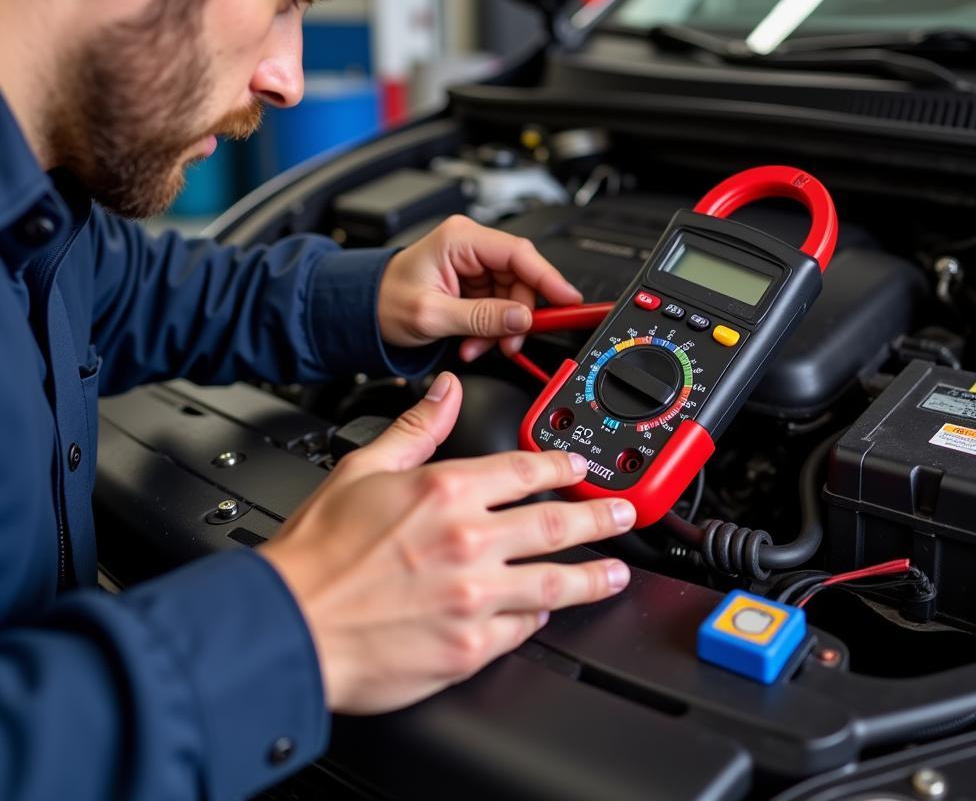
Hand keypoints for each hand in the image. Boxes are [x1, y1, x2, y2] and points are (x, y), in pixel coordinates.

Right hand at [259, 372, 634, 713]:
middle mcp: (469, 542)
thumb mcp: (362, 470)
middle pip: (556, 526)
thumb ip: (416, 429)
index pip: (524, 470)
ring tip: (616, 572)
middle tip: (623, 515)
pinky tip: (546, 613)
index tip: (577, 470)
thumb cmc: (317, 554)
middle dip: (600, 519)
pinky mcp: (470, 647)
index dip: (559, 467)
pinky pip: (522, 630)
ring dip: (594, 576)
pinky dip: (539, 618)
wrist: (288, 626)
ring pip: (555, 583)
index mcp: (446, 492)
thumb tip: (445, 391)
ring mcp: (475, 598)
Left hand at [377, 215, 582, 361]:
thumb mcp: (432, 315)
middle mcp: (471, 246)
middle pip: (521, 278)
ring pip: (512, 297)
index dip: (549, 279)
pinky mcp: (473, 283)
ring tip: (479, 347)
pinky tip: (474, 342)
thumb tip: (522, 319)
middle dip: (518, 316)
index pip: (519, 254)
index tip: (568, 301)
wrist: (361, 312)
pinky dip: (491, 329)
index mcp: (461, 239)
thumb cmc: (383, 301)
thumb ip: (481, 317)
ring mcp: (473, 265)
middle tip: (509, 343)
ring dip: (502, 328)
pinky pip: (499, 306)